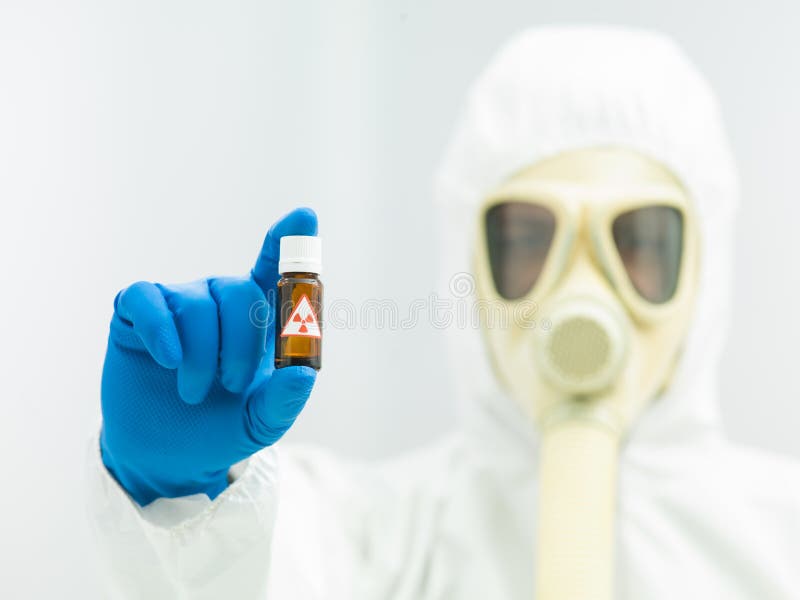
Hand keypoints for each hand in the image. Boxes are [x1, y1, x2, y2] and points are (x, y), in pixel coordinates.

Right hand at [99, 207, 317, 505]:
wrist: (167, 455)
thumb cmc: (221, 427)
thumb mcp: (261, 421)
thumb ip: (284, 399)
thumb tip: (303, 374)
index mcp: (257, 318)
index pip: (276, 270)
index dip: (290, 241)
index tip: (304, 217)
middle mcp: (219, 300)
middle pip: (238, 291)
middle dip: (240, 344)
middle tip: (231, 385)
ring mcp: (178, 303)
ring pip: (197, 305)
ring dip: (200, 356)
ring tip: (195, 392)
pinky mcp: (135, 313)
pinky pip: (147, 299)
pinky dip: (160, 329)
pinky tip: (168, 359)